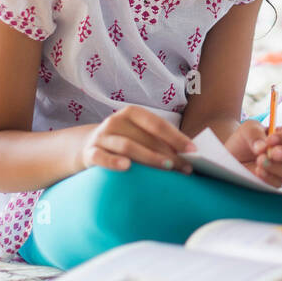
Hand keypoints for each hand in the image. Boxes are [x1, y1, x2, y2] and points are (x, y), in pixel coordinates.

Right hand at [77, 106, 196, 174]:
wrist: (88, 147)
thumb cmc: (124, 141)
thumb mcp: (139, 134)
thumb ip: (160, 140)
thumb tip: (189, 154)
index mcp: (132, 113)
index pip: (157, 124)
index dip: (176, 137)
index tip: (193, 151)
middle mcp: (116, 121)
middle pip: (146, 138)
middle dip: (168, 153)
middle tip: (185, 167)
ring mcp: (102, 137)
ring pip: (128, 146)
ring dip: (150, 157)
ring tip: (168, 167)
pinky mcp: (90, 152)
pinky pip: (101, 157)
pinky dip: (114, 162)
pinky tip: (127, 167)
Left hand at [224, 121, 281, 189]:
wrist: (231, 155)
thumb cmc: (244, 140)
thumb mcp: (248, 129)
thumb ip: (255, 133)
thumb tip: (262, 147)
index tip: (270, 139)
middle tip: (272, 153)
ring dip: (275, 166)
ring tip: (259, 161)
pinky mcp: (274, 182)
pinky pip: (278, 183)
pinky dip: (267, 177)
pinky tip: (257, 171)